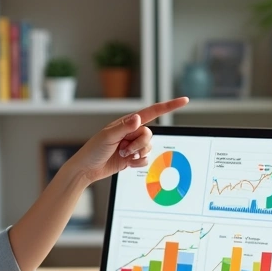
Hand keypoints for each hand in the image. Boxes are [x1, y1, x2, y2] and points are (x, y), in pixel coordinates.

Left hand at [66, 97, 189, 184]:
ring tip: (122, 156)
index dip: (169, 106)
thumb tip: (138, 118)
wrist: (87, 169)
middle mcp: (133, 132)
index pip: (153, 112)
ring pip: (149, 148)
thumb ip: (124, 127)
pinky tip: (126, 163)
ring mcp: (133, 145)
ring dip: (137, 154)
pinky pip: (145, 160)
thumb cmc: (93, 150)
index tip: (184, 101)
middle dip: (138, 145)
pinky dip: (137, 163)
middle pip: (150, 135)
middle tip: (123, 149)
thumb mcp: (108, 136)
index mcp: (128, 122)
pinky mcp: (133, 158)